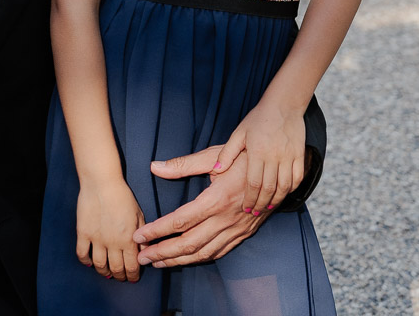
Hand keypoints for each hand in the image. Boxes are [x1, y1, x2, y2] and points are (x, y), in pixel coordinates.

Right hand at [76, 177, 144, 281]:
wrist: (102, 183)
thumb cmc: (123, 197)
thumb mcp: (139, 215)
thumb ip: (142, 235)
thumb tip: (144, 252)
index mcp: (128, 239)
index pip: (131, 266)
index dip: (133, 276)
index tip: (133, 278)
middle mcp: (112, 243)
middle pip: (116, 269)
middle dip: (120, 276)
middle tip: (121, 277)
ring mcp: (96, 239)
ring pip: (100, 265)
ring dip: (104, 272)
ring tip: (107, 272)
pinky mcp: (83, 233)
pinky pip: (82, 254)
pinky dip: (86, 261)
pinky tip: (90, 262)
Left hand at [132, 146, 261, 266]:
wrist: (279, 168)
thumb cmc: (245, 157)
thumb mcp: (214, 155)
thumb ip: (183, 165)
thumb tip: (155, 167)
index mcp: (217, 199)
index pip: (180, 221)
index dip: (157, 231)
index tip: (139, 236)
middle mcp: (226, 219)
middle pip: (189, 244)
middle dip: (162, 253)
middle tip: (142, 257)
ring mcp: (237, 229)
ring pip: (203, 253)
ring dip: (178, 260)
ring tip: (157, 263)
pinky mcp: (244, 233)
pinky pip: (219, 252)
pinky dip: (199, 259)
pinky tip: (186, 259)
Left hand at [214, 99, 305, 216]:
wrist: (284, 104)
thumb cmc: (258, 118)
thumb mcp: (239, 133)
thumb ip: (227, 152)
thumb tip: (217, 170)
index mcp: (257, 152)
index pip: (253, 183)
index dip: (250, 199)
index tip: (245, 208)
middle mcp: (274, 157)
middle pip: (269, 188)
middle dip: (261, 204)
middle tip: (255, 212)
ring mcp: (289, 157)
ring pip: (284, 186)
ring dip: (276, 200)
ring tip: (268, 207)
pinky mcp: (299, 155)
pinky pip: (297, 178)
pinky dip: (291, 189)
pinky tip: (283, 194)